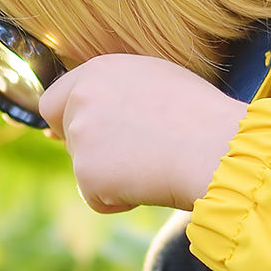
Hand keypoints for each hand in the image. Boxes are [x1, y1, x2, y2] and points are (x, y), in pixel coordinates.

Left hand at [37, 54, 247, 213]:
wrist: (214, 146)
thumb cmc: (199, 115)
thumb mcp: (154, 82)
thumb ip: (115, 92)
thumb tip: (81, 118)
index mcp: (98, 71)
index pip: (55, 100)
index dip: (65, 122)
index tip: (85, 137)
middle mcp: (82, 99)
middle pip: (68, 137)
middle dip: (94, 152)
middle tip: (136, 157)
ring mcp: (81, 136)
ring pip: (85, 169)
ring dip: (112, 176)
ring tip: (154, 165)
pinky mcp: (87, 174)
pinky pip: (97, 198)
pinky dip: (119, 200)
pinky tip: (150, 183)